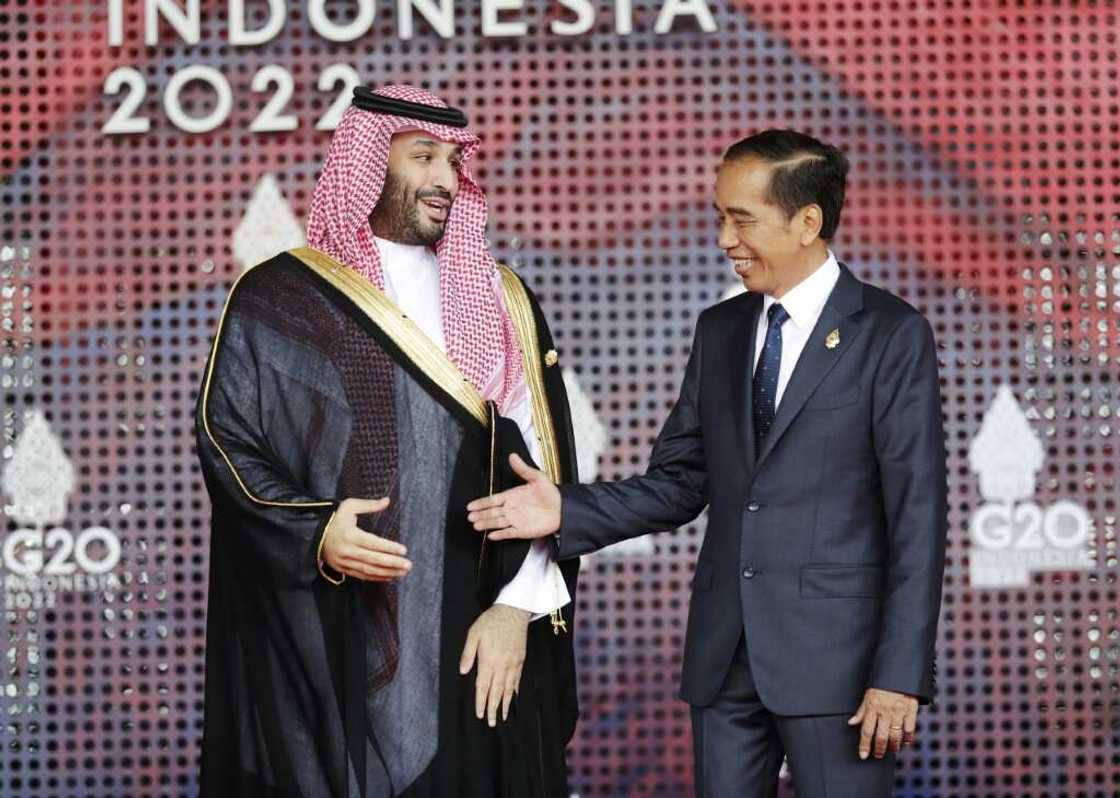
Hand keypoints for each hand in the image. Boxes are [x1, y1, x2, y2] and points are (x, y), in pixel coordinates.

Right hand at [320, 497, 410, 581]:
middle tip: (408, 565)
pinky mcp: (343, 569)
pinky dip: (376, 578)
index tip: (404, 550)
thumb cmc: (335, 519)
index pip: (373, 543)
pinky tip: (389, 577)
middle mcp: (347, 550)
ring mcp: (344, 562)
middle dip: (392, 563)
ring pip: (369, 570)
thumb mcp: (349, 506)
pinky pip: (362, 576)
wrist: (314, 534)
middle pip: (373, 559)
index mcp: (350, 534)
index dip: (389, 548)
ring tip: (402, 572)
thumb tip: (387, 500)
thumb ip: (369, 505)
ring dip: (387, 572)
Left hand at [458, 604, 530, 726]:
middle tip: (492, 723)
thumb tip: (463, 671)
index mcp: (488, 660)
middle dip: (493, 708)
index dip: (481, 702)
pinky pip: (517, 678)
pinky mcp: (520, 659)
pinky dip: (515, 690)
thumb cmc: (490, 621)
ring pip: (508, 688)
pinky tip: (513, 697)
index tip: (480, 715)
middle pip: (496, 691)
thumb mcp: (474, 633)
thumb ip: (468, 653)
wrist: (513, 611)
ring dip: (505, 703)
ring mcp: (513, 663)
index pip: (483, 686)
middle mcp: (501, 664)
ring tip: (503, 716)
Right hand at [466, 453, 560, 540]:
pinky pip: (508, 533)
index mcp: (512, 496)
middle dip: (481, 514)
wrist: (563, 508)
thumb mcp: (537, 477)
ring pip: (497, 522)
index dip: (482, 503)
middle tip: (470, 516)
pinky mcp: (522, 530)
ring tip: (475, 525)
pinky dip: (500, 534)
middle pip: (492, 512)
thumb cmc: (550, 493)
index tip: (470, 506)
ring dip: (487, 524)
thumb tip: (512, 456)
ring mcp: (516, 520)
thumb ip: (523, 469)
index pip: (493, 500)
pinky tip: (491, 536)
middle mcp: (511, 508)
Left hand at [848, 688, 918, 758]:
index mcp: (873, 707)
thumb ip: (861, 711)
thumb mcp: (868, 696)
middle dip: (879, 749)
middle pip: (881, 736)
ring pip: (896, 735)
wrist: (898, 672)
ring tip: (892, 749)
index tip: (863, 755)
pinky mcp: (911, 710)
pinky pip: (910, 729)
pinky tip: (905, 742)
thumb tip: (851, 723)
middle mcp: (885, 711)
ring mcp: (899, 712)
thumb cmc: (881, 685)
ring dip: (893, 746)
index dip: (864, 745)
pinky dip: (908, 738)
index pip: (866, 731)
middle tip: (878, 755)